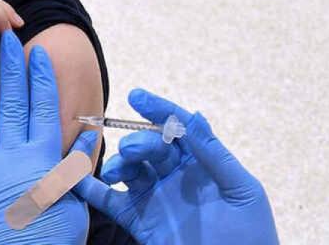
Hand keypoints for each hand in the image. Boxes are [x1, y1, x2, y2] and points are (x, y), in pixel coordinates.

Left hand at [0, 30, 94, 244]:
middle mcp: (12, 156)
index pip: (42, 108)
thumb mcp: (74, 205)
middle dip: (10, 68)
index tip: (38, 53)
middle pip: (12, 103)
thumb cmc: (49, 240)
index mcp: (42, 159)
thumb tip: (89, 136)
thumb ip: (77, 167)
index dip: (40, 79)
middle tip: (7, 38)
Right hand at [71, 89, 278, 244]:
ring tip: (116, 171)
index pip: (178, 128)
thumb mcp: (241, 190)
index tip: (137, 97)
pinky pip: (113, 202)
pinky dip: (93, 191)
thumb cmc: (251, 234)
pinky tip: (77, 180)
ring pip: (130, 170)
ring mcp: (157, 198)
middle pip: (150, 147)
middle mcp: (176, 176)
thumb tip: (195, 116)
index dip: (158, 110)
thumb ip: (214, 156)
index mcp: (203, 163)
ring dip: (119, 164)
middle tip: (133, 150)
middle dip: (139, 142)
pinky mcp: (141, 222)